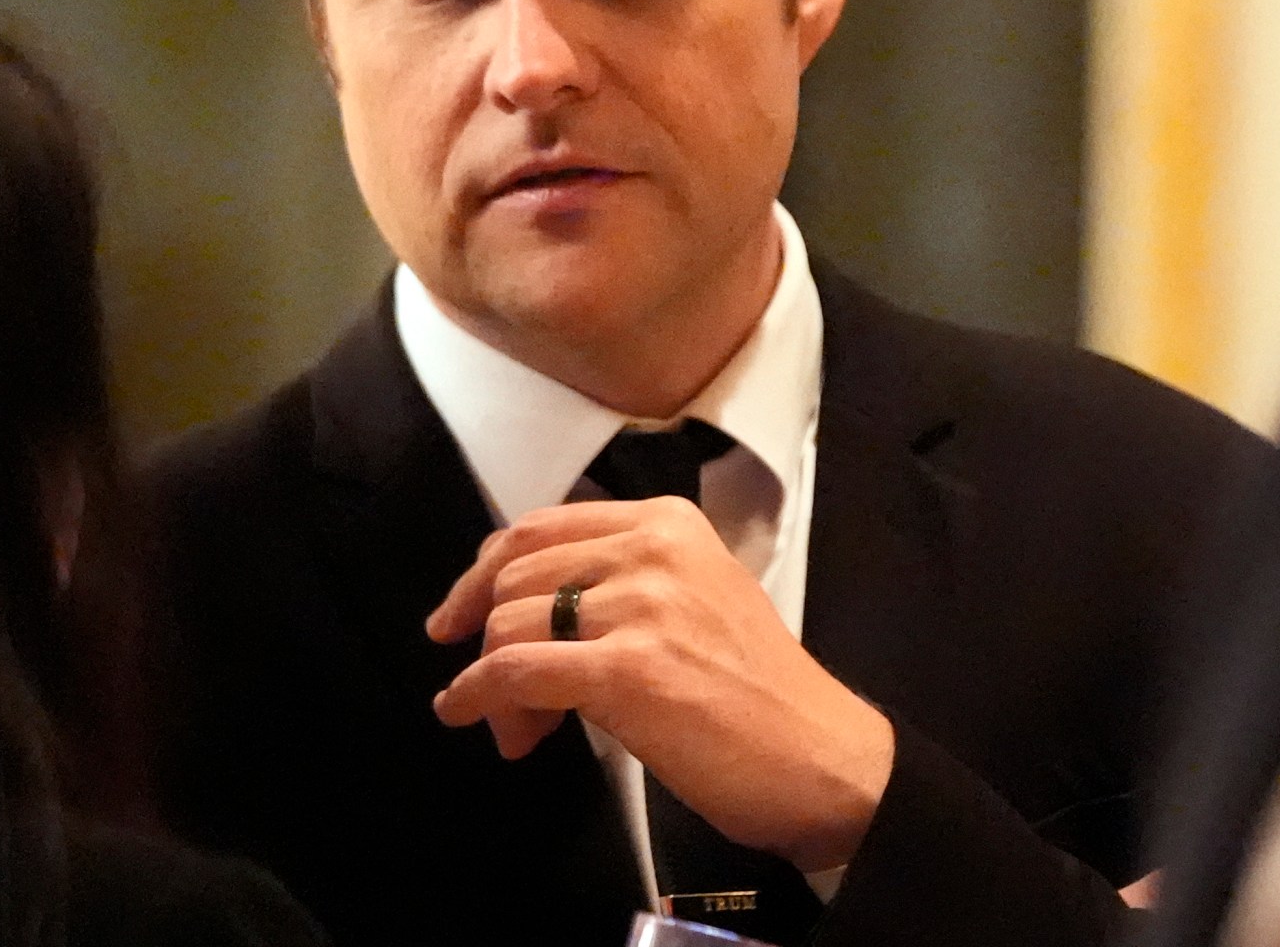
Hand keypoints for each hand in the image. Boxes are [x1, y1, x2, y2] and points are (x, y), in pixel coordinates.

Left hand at [424, 497, 894, 872]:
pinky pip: (514, 672)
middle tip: (498, 697)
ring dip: (492, 685)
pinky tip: (473, 719)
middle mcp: (652, 549)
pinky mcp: (629, 670)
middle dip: (486, 637)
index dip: (482, 574)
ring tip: (521, 731)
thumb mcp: (695, 600)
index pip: (538, 529)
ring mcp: (642, 606)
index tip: (458, 615)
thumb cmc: (759, 695)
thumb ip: (618, 586)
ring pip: (508, 625)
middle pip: (514, 576)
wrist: (821, 758)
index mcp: (667, 522)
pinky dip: (478, 697)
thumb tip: (519, 618)